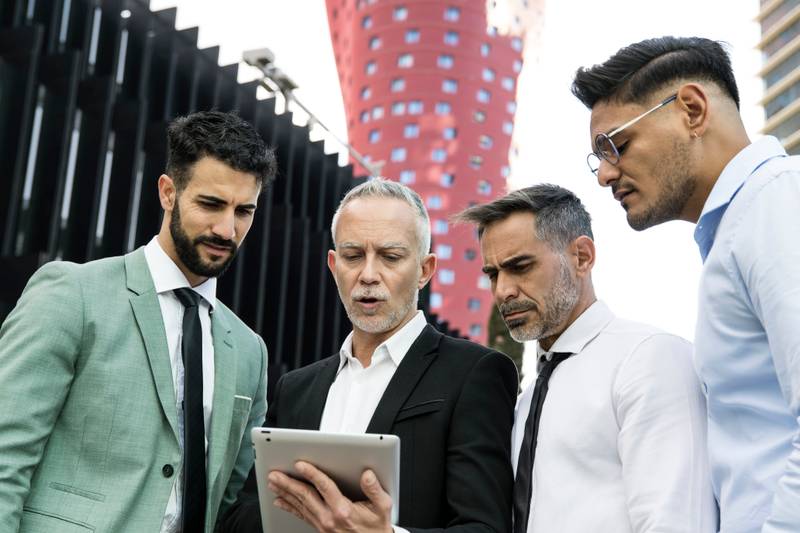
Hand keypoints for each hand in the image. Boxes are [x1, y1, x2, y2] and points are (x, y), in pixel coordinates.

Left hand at [268, 461, 393, 532]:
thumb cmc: (377, 527)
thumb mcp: (383, 508)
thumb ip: (375, 489)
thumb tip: (367, 475)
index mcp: (344, 510)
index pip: (324, 487)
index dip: (311, 474)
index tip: (300, 464)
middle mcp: (329, 517)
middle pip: (305, 496)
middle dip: (288, 483)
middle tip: (275, 474)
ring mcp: (322, 524)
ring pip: (300, 505)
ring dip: (285, 493)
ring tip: (273, 483)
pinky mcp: (320, 528)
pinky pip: (301, 515)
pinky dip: (289, 507)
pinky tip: (280, 501)